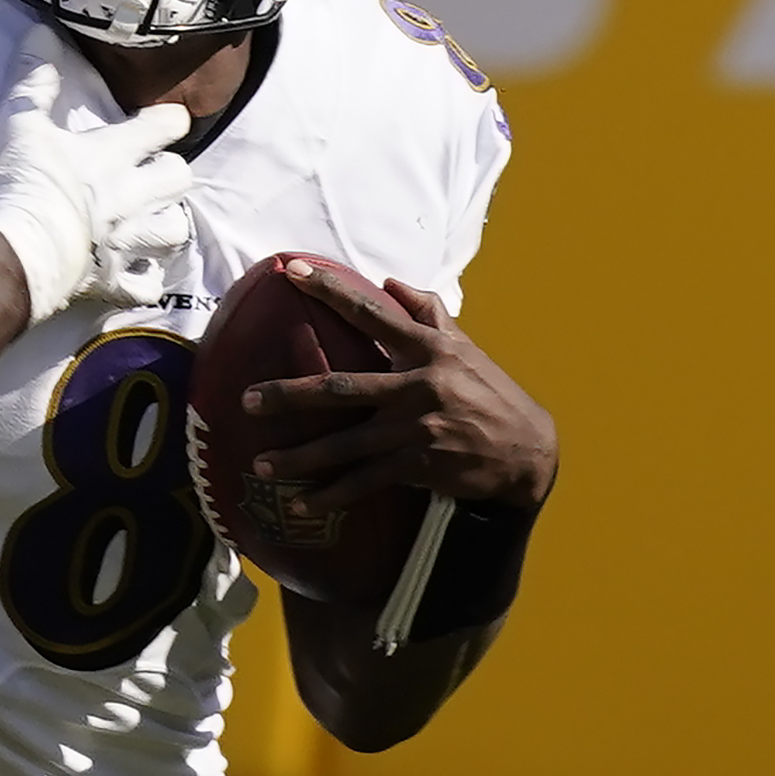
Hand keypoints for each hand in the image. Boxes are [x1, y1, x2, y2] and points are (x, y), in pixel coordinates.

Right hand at [0, 27, 193, 321]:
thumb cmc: (18, 183)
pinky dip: (143, 279)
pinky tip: (131, 271)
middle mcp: (133, 196)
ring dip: (165, 224)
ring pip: (175, 232)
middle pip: (182, 178)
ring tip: (147, 221)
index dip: (169, 120)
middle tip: (150, 174)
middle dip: (172, 174)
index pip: (168, 126)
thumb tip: (42, 29)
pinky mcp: (115, 280)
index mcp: (114, 153)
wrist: (14, 252)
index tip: (160, 121)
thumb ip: (34, 79)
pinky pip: (147, 286)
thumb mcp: (18, 122)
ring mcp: (128, 241)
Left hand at [241, 259, 557, 514]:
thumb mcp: (465, 347)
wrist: (528, 451)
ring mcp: (416, 428)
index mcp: (427, 349)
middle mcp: (418, 385)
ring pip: (345, 444)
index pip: (370, 312)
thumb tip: (389, 281)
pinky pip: (364, 482)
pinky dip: (330, 495)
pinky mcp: (418, 464)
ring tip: (260, 462)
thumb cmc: (490, 392)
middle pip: (340, 387)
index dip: (329, 290)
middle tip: (246, 399)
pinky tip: (300, 504)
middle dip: (289, 394)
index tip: (290, 271)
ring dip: (299, 456)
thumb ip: (428, 312)